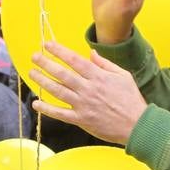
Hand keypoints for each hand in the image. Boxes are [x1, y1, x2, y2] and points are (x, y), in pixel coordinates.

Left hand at [30, 41, 147, 144]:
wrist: (137, 124)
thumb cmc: (131, 99)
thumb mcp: (123, 75)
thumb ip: (105, 64)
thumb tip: (90, 53)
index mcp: (98, 76)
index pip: (74, 60)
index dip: (59, 51)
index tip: (47, 45)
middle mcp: (88, 89)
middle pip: (62, 73)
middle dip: (46, 63)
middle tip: (34, 56)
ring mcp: (83, 105)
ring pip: (58, 91)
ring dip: (43, 81)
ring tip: (32, 73)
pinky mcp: (81, 120)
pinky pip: (60, 114)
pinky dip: (47, 109)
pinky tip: (36, 103)